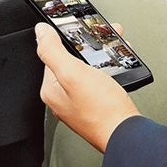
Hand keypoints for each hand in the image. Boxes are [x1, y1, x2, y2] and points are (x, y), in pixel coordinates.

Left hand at [36, 22, 139, 152]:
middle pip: (72, 62)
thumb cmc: (101, 110)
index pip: (53, 56)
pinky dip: (108, 72)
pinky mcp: (95, 106)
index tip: (82, 33)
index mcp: (51, 90)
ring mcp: (79, 103)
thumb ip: (53, 51)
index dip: (68, 41)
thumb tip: (40, 32)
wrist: (125, 133)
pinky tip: (117, 69)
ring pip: (87, 70)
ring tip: (113, 51)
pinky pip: (98, 81)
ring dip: (101, 58)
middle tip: (103, 39)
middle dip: (89, 48)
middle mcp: (63, 98)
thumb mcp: (73, 73)